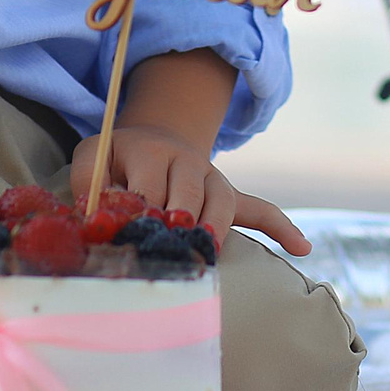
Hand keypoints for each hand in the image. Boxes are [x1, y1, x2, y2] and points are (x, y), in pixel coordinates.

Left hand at [69, 123, 311, 257]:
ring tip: (206, 253)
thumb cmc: (114, 158)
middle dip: (178, 225)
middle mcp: (185, 161)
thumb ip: (88, 186)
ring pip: (221, 204)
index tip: (131, 242)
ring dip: (214, 230)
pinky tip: (301, 248)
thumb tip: (92, 220)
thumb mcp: (91, 159)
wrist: (151, 137)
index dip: (139, 218)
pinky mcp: (228, 194)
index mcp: (148, 152)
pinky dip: (280, 227)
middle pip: (187, 196)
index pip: (147, 189)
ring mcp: (211, 177)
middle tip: (167, 251)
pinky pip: (259, 208)